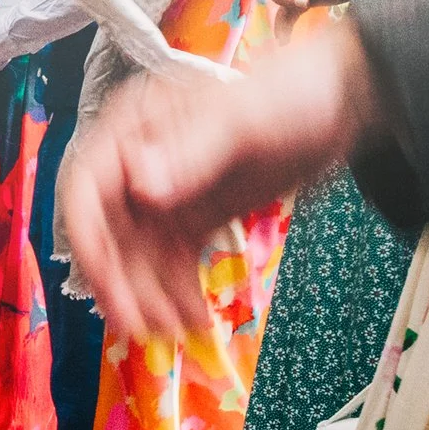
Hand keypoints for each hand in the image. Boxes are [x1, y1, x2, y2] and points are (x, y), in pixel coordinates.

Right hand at [59, 29, 376, 337]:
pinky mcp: (192, 218)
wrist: (342, 105)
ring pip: (139, 256)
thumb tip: (141, 188)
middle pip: (110, 232)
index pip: (87, 186)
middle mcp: (136, 163)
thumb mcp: (241, 123)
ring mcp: (163, 195)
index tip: (104, 280)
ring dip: (149, 297)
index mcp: (131, 128)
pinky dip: (178, 293)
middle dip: (121, 282)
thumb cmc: (288, 96)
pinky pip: (173, 263)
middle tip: (137, 327)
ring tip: (172, 332)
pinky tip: (194, 320)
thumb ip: (191, 153)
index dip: (89, 237)